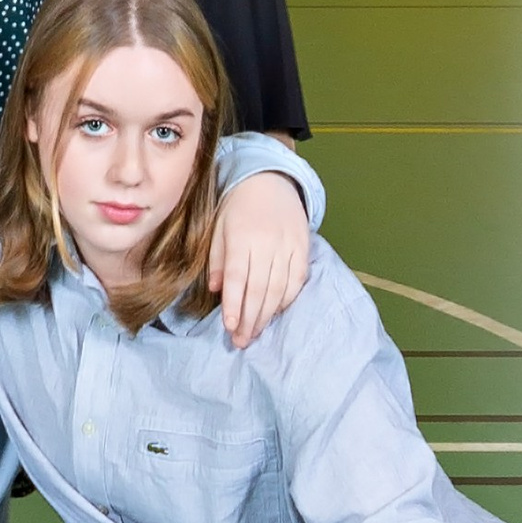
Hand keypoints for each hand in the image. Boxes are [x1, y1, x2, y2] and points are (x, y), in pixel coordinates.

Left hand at [204, 168, 310, 349]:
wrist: (269, 181)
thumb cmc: (237, 208)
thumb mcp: (218, 227)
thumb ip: (218, 258)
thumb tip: (217, 290)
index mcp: (242, 236)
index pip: (239, 276)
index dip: (235, 304)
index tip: (230, 327)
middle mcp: (267, 242)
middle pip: (259, 288)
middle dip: (250, 318)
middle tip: (241, 341)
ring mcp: (288, 245)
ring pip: (279, 288)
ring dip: (267, 315)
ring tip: (255, 334)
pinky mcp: (303, 247)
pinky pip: (298, 280)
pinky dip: (287, 299)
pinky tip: (276, 312)